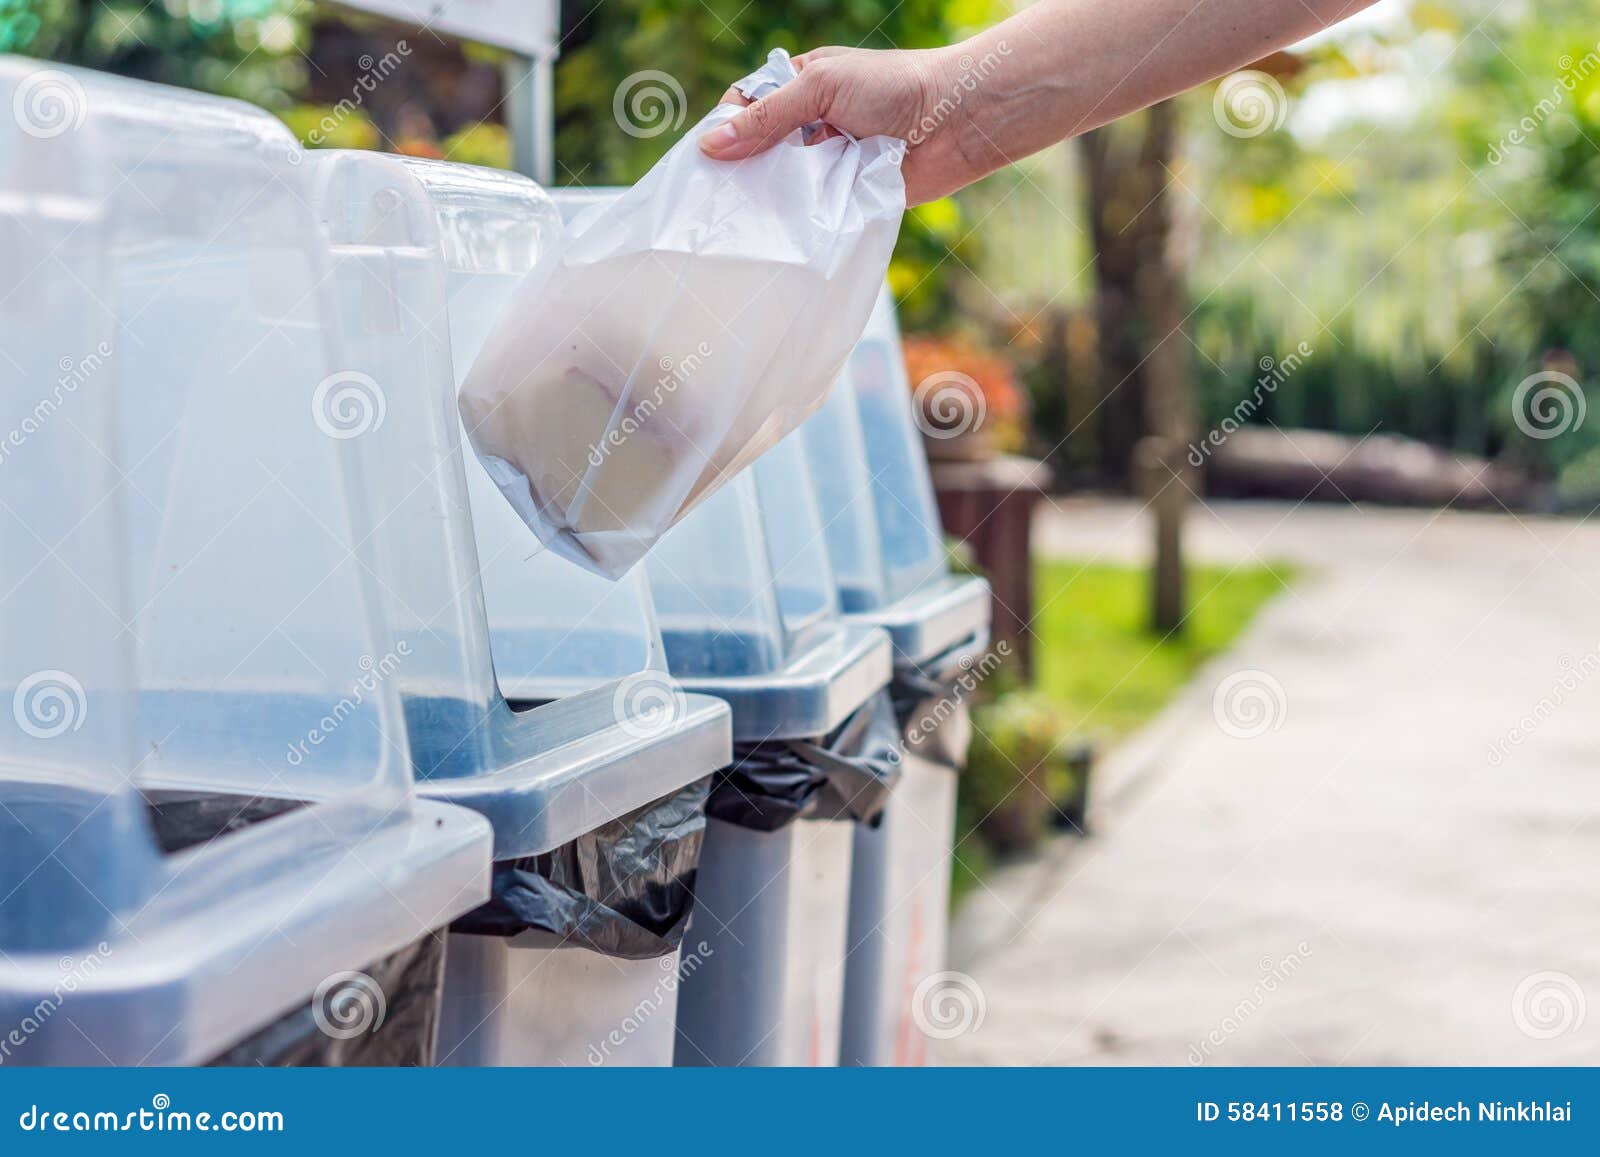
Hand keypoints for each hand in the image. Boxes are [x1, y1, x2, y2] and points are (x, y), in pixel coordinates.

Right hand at [697, 46, 987, 206]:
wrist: (957, 121)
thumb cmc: (893, 87)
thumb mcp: (820, 88)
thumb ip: (767, 117)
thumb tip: (708, 146)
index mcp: (801, 87)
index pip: (747, 108)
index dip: (724, 130)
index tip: (704, 158)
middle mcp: (811, 126)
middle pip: (760, 151)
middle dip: (741, 171)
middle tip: (714, 200)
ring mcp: (829, 165)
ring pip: (784, 186)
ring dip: (769, 199)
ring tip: (739, 222)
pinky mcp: (847, 199)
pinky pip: (813, 212)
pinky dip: (798, 220)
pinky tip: (776, 234)